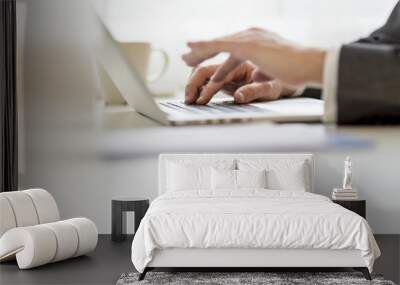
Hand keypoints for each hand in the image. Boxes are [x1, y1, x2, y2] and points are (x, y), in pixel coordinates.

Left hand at [183, 27, 325, 89]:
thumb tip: (256, 76)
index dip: (217, 54)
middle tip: (187, 57)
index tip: (204, 60)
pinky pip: (220, 45)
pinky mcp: (248, 44)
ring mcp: (250, 37)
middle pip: (222, 43)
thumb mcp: (274, 71)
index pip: (232, 48)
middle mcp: (252, 35)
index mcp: (258, 40)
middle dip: (203, 51)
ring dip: (200, 51)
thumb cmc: (297, 70)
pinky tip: (192, 49)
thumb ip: (262, 71)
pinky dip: (205, 46)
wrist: (309, 65)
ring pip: (218, 43)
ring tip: (185, 58)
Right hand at [185, 61, 295, 104]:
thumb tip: (238, 97)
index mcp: (241, 59)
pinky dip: (202, 85)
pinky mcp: (230, 74)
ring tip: (189, 98)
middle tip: (188, 100)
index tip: (200, 101)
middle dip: (192, 83)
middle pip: (204, 68)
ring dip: (194, 83)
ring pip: (205, 71)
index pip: (215, 72)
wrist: (291, 76)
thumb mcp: (271, 89)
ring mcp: (231, 67)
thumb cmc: (282, 81)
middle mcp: (233, 61)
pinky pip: (210, 76)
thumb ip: (254, 91)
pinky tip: (198, 95)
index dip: (206, 87)